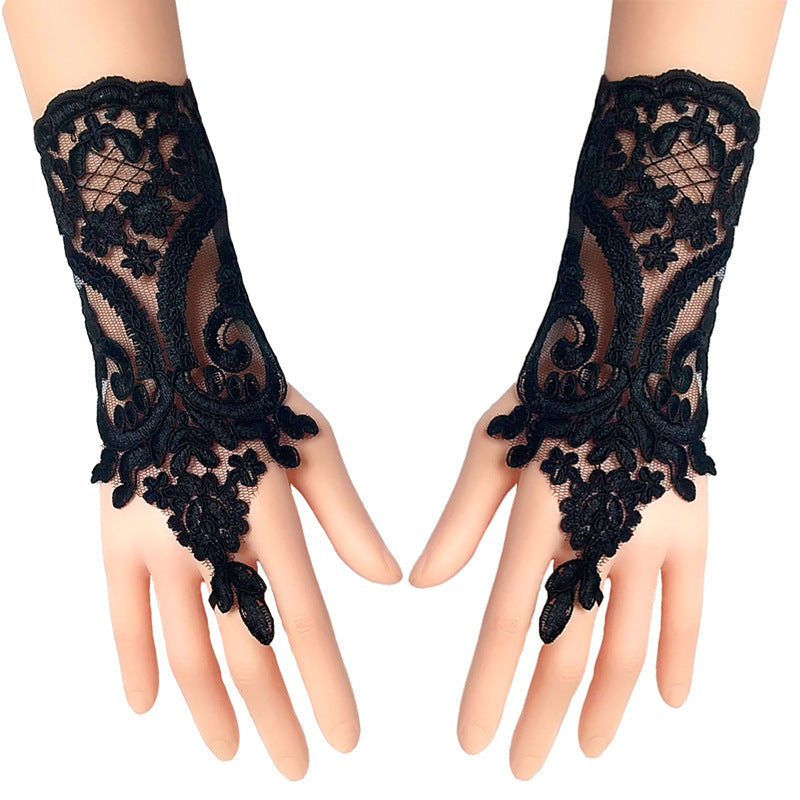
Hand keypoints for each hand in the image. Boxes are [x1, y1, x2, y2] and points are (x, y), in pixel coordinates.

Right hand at [100, 385, 400, 778]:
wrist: (179, 354)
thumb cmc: (258, 401)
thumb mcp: (316, 450)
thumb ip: (350, 520)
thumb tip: (391, 582)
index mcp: (272, 521)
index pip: (307, 626)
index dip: (327, 688)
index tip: (345, 741)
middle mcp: (213, 543)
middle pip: (248, 652)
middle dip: (276, 716)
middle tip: (296, 768)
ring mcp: (157, 544)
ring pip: (185, 648)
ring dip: (210, 708)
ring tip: (231, 753)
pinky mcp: (115, 537)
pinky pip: (120, 615)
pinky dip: (133, 663)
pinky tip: (148, 707)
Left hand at [410, 386, 706, 778]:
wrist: (623, 350)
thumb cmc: (544, 399)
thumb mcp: (489, 451)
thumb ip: (459, 522)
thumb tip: (419, 585)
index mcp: (535, 519)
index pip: (504, 626)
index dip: (486, 689)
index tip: (471, 742)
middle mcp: (594, 539)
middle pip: (565, 650)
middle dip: (540, 715)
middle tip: (522, 768)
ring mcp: (651, 538)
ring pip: (629, 643)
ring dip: (608, 705)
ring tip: (590, 751)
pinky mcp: (693, 529)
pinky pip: (692, 607)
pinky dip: (681, 654)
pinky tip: (669, 700)